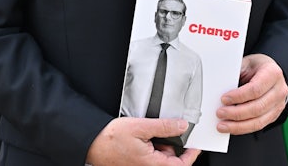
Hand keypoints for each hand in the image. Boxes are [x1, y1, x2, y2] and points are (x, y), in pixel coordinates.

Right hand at [85, 117, 200, 164]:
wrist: (92, 143)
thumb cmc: (111, 139)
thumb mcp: (141, 126)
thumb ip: (164, 127)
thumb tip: (182, 126)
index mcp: (152, 164)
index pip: (181, 165)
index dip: (191, 154)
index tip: (195, 144)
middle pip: (170, 160)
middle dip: (171, 146)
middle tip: (162, 131)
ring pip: (160, 158)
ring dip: (159, 145)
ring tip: (146, 133)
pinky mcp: (136, 165)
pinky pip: (150, 158)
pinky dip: (150, 147)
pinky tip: (140, 138)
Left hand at [216, 53, 287, 134]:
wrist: (270, 73)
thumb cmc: (257, 67)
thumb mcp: (247, 63)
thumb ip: (236, 73)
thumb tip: (220, 85)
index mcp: (273, 73)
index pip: (255, 89)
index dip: (239, 96)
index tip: (224, 99)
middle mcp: (279, 90)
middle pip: (257, 107)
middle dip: (236, 113)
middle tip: (220, 113)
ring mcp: (278, 105)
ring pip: (258, 121)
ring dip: (238, 125)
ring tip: (223, 125)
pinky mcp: (274, 115)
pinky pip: (259, 126)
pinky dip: (243, 128)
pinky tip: (232, 128)